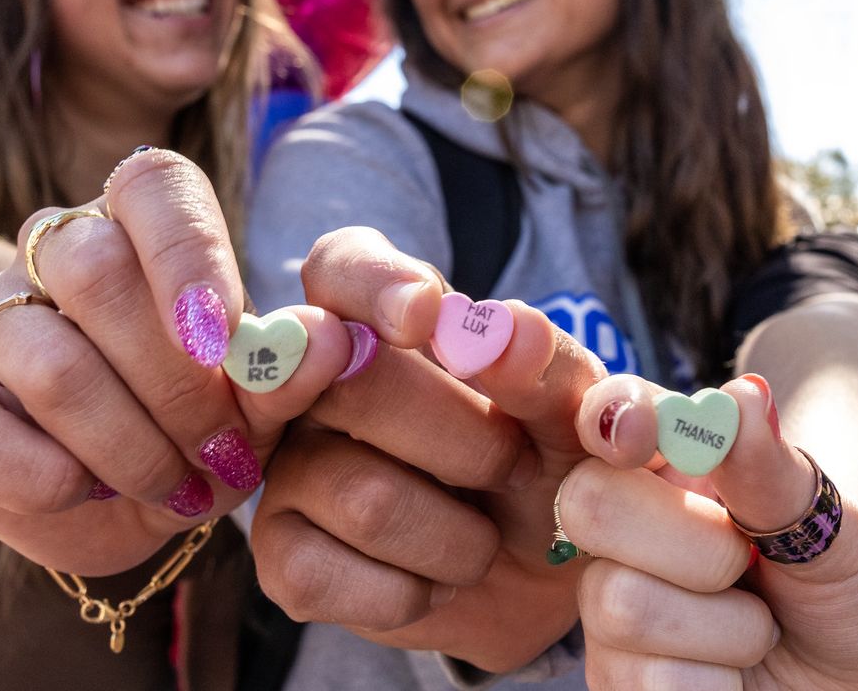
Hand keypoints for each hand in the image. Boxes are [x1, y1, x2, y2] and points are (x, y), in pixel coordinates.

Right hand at [0, 149, 359, 572]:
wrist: (92, 473)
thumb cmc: (193, 413)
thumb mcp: (254, 398)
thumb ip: (288, 371)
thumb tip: (332, 342)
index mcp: (140, 221)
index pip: (151, 187)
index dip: (187, 254)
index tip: (223, 339)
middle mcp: (56, 251)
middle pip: (95, 271)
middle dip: (176, 382)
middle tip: (226, 454)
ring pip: (49, 360)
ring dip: (129, 443)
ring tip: (181, 488)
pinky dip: (43, 474)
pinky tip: (88, 493)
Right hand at [250, 227, 607, 672]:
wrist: (554, 576)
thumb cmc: (556, 464)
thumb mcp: (577, 412)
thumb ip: (552, 366)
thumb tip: (508, 332)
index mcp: (386, 315)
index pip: (342, 266)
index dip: (374, 286)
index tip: (425, 317)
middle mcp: (318, 379)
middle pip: (353, 385)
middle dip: (467, 444)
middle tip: (517, 469)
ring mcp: (291, 465)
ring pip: (364, 499)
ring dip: (458, 539)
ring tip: (482, 538)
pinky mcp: (280, 555)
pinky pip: (322, 574)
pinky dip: (410, 592)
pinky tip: (434, 580)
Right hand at [563, 374, 857, 690]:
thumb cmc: (851, 587)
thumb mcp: (833, 527)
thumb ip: (775, 471)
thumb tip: (742, 395)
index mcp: (668, 461)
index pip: (610, 412)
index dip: (614, 416)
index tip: (640, 438)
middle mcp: (623, 527)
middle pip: (592, 504)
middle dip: (697, 545)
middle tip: (750, 564)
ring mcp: (610, 605)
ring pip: (623, 605)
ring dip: (728, 631)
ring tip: (759, 631)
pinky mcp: (616, 681)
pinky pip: (645, 685)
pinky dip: (715, 686)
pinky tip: (734, 677)